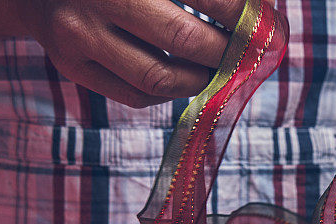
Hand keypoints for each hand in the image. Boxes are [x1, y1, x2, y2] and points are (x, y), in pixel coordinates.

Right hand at [10, 0, 248, 107]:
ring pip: (159, 78)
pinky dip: (171, 92)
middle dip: (227, 51)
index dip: (239, 15)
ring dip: (201, 79)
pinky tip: (184, 76)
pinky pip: (137, 96)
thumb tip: (253, 15)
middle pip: (184, 38)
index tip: (264, 24)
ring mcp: (77, 36)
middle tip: (246, 52)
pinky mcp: (71, 68)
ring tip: (217, 68)